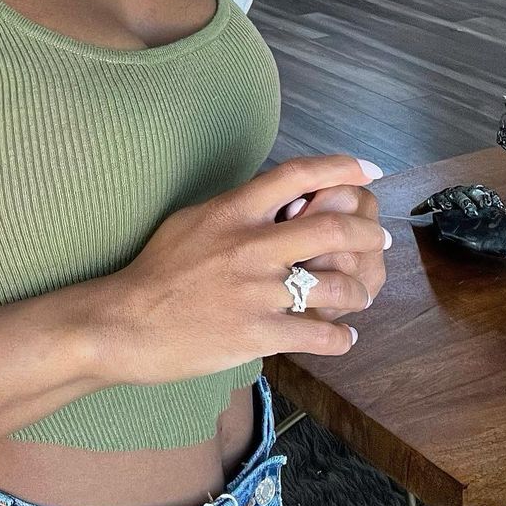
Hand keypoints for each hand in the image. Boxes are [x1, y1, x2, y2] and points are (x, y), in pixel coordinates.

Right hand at [93, 154, 387, 388]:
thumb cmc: (156, 270)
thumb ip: (235, 208)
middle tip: (380, 239)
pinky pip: (321, 335)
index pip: (298, 174)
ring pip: (337, 286)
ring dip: (359, 292)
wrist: (126, 322)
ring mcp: (257, 291)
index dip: (342, 167)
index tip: (369, 171)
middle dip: (369, 233)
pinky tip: (343, 336)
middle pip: (334, 228)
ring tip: (360, 296)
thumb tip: (271, 198)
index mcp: (233, 210)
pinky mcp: (259, 333)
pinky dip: (342, 337)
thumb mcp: (191, 219)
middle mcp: (251, 245)